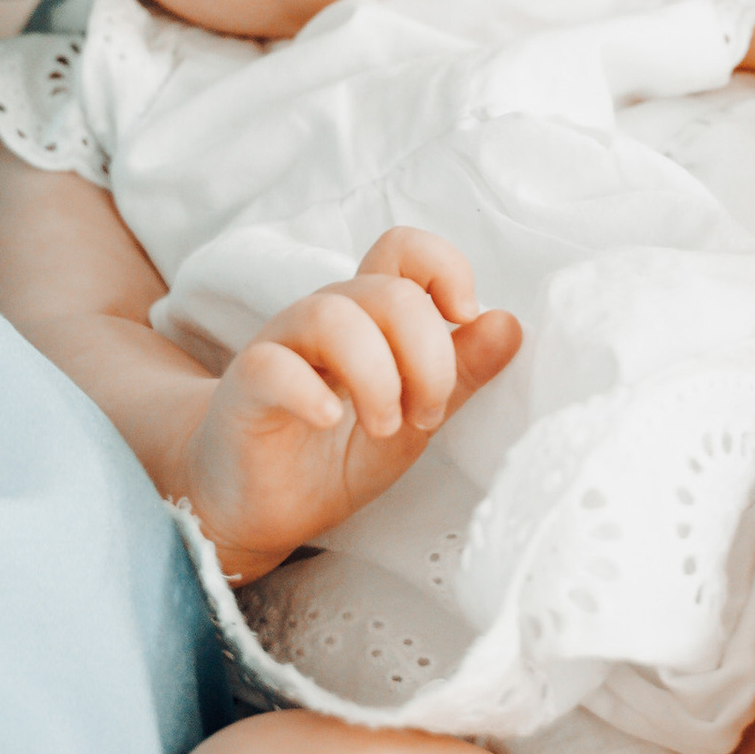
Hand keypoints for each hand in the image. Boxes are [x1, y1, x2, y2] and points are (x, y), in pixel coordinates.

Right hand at [185, 228, 520, 585]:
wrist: (262, 505)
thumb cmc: (338, 452)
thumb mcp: (415, 416)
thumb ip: (459, 372)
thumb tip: (509, 324)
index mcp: (370, 314)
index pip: (404, 248)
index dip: (445, 269)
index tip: (464, 319)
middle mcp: (326, 315)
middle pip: (388, 292)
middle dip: (427, 358)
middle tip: (425, 416)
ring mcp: (281, 346)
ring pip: (332, 317)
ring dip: (377, 378)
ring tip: (384, 427)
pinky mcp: (245, 388)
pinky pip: (273, 367)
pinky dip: (311, 393)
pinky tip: (329, 420)